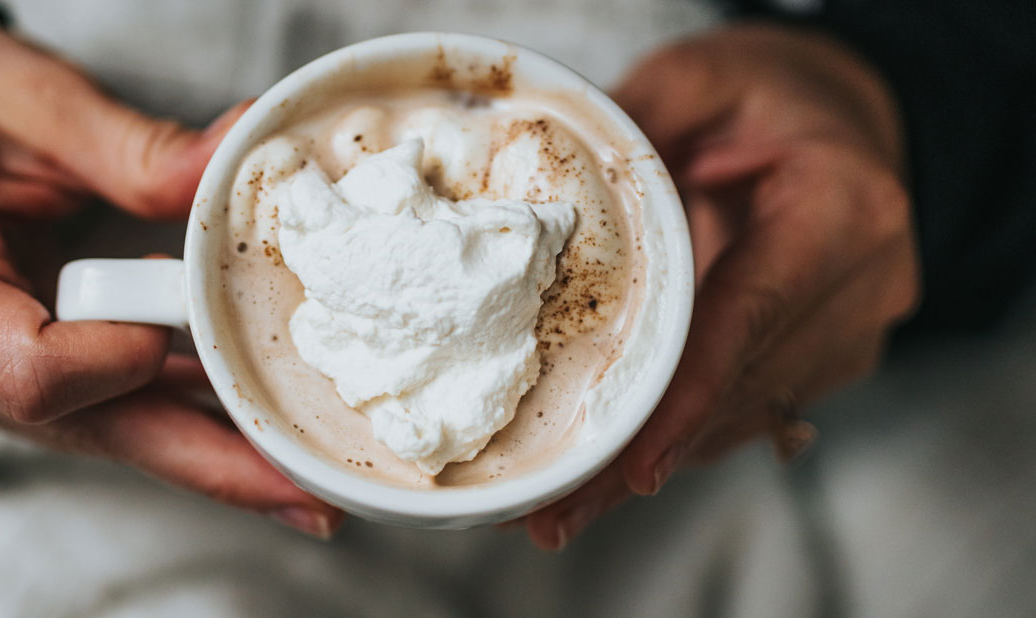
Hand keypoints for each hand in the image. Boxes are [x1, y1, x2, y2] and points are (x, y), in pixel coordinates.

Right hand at [0, 12, 340, 537]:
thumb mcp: (30, 97)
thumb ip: (133, 147)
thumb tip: (235, 167)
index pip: (28, 370)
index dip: (121, 362)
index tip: (186, 321)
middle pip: (88, 428)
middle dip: (207, 462)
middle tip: (304, 490)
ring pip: (106, 430)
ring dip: (205, 446)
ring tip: (301, 463)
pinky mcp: (7, 374)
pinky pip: (104, 406)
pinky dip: (177, 408)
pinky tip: (248, 416)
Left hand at [523, 24, 919, 549]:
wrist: (846, 119)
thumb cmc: (777, 94)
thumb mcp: (704, 76)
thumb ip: (641, 123)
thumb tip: (560, 193)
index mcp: (843, 213)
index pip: (753, 319)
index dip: (690, 396)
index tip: (639, 464)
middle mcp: (862, 286)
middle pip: (740, 388)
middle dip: (645, 453)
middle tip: (556, 512)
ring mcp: (850, 331)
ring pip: (741, 415)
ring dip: (655, 462)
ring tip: (566, 510)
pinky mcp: (823, 355)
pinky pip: (746, 408)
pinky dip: (680, 437)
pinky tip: (614, 476)